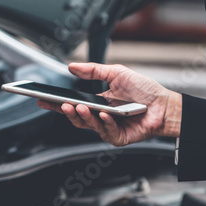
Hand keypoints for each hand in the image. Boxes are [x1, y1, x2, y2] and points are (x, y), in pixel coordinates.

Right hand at [36, 62, 181, 146]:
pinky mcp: (118, 138)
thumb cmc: (144, 90)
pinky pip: (106, 131)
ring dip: (83, 116)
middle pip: (76, 117)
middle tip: (60, 104)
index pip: (72, 104)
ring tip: (78, 106)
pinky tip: (104, 114)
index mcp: (97, 103)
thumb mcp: (116, 73)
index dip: (56, 103)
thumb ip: (93, 71)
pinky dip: (104, 122)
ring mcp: (108, 129)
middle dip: (65, 111)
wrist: (164, 104)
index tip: (41, 99)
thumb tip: (72, 67)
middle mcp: (100, 117)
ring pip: (89, 125)